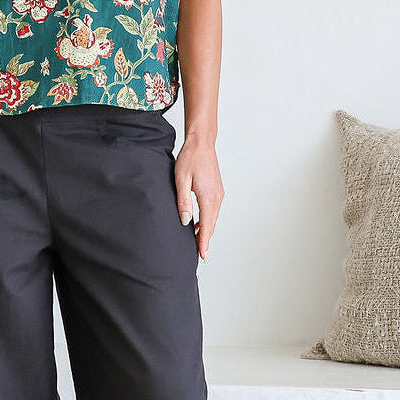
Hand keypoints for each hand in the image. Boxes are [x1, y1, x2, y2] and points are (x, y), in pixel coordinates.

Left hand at [174, 136, 223, 260]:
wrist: (201, 143)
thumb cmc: (190, 159)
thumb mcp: (181, 180)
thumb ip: (183, 202)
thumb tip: (185, 221)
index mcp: (209, 197)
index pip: (206, 226)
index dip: (203, 242)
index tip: (202, 256)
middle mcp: (217, 197)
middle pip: (211, 225)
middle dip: (205, 240)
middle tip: (199, 255)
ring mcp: (219, 194)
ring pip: (212, 218)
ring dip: (206, 230)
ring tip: (197, 243)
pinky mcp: (217, 191)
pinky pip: (213, 211)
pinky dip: (207, 220)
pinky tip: (197, 224)